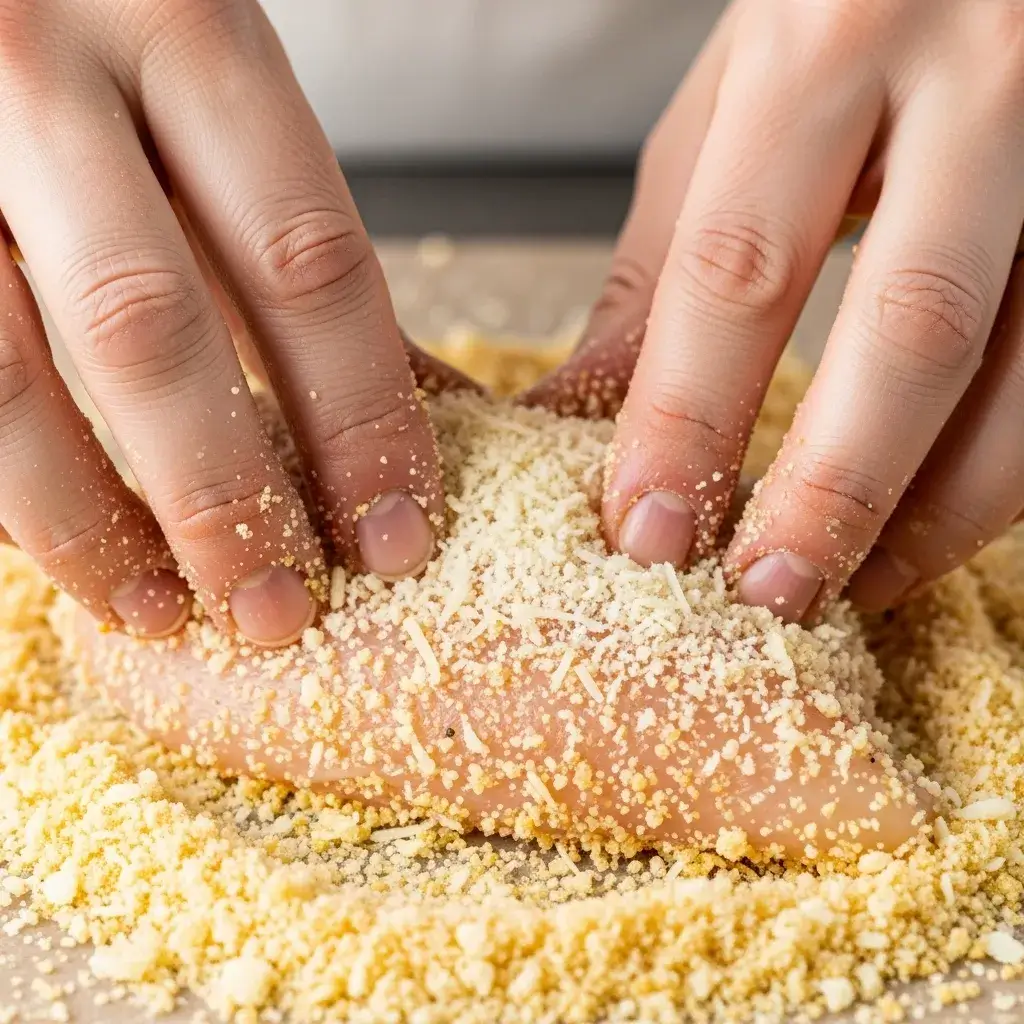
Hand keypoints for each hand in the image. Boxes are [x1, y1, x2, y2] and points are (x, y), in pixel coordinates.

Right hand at [0, 0, 450, 645]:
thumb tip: (333, 415)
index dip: (360, 419)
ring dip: (90, 521)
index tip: (396, 533)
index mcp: (186, 26)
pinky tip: (68, 544)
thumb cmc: (104, 16)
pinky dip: (10, 480)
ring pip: (7, 374)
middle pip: (155, 328)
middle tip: (280, 611)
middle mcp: (42, 66)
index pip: (306, 262)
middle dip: (226, 495)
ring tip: (159, 608)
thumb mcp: (200, 69)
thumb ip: (250, 213)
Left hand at [525, 0, 1023, 620]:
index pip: (740, 266)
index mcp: (833, 31)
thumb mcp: (737, 101)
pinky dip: (1008, 463)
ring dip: (944, 507)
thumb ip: (671, 256)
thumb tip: (582, 405)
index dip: (688, 419)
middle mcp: (986, 70)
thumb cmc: (850, 4)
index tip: (648, 532)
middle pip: (911, 329)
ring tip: (860, 581)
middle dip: (834, 491)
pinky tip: (938, 513)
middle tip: (769, 594)